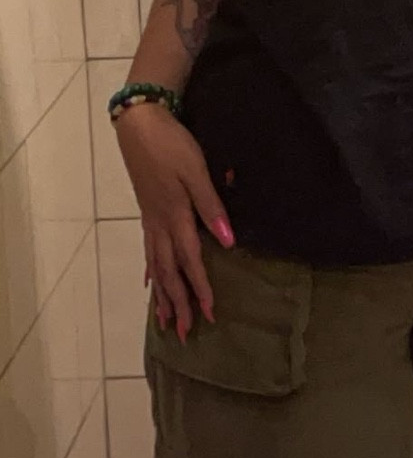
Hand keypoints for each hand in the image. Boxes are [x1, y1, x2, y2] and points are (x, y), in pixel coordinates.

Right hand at [114, 102, 234, 340]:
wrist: (140, 124)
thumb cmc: (172, 146)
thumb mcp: (196, 172)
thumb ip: (211, 206)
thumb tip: (227, 242)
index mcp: (175, 216)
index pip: (190, 261)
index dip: (200, 288)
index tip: (210, 314)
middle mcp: (160, 224)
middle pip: (169, 272)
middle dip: (179, 303)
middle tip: (185, 333)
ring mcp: (151, 219)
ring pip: (157, 265)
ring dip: (163, 294)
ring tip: (166, 320)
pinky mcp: (147, 211)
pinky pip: (148, 250)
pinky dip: (151, 270)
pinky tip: (150, 282)